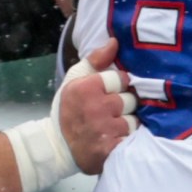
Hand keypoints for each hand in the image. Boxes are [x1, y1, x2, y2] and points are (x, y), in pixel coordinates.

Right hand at [55, 39, 138, 174]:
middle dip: (125, 105)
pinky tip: (117, 139)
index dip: (119, 85)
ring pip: (134, 120)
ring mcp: (104, 130)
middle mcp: (95, 108)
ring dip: (127, 124)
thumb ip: (96, 60)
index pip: (121, 78)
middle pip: (130, 100)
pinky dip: (128, 139)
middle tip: (111, 111)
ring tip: (113, 126)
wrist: (57, 146)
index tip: (112, 91)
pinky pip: (132, 139)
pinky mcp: (111, 150)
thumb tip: (115, 42)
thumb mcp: (76, 79)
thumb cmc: (69, 109)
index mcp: (86, 88)